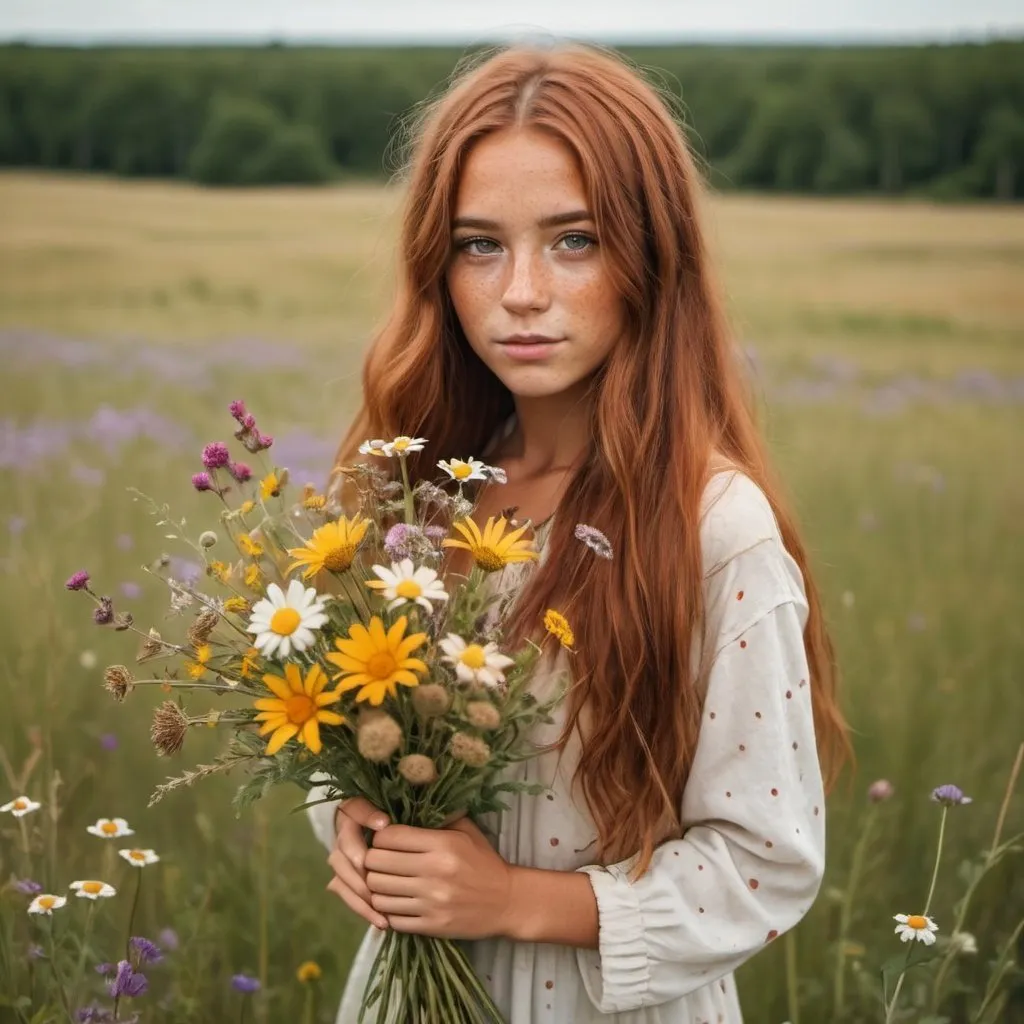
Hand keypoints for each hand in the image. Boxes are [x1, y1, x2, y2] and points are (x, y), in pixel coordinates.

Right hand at [326, 797, 390, 930]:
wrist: (355, 817)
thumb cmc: (369, 808)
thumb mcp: (367, 804)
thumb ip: (370, 811)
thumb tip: (382, 824)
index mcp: (345, 826)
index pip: (347, 842)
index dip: (358, 854)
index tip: (369, 864)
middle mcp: (339, 849)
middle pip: (345, 871)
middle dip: (361, 887)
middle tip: (379, 900)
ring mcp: (340, 867)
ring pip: (344, 889)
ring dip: (362, 905)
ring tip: (382, 920)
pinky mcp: (343, 880)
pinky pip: (348, 898)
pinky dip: (362, 910)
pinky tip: (380, 922)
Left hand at [364, 817, 516, 939]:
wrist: (508, 902)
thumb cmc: (484, 862)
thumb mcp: (467, 831)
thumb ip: (438, 818)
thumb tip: (404, 807)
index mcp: (441, 845)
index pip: (389, 837)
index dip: (380, 837)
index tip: (385, 840)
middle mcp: (433, 873)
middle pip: (376, 864)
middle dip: (372, 861)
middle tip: (380, 861)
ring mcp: (430, 902)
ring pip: (378, 893)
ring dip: (377, 887)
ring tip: (386, 882)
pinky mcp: (430, 927)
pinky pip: (392, 918)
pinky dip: (389, 911)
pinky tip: (397, 902)